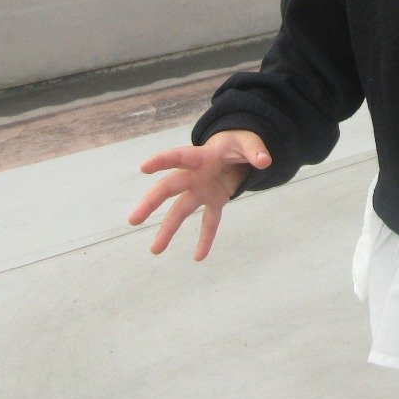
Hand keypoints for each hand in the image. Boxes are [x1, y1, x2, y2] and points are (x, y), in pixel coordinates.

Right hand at [127, 130, 270, 260]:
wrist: (238, 150)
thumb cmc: (237, 143)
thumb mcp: (249, 142)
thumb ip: (256, 150)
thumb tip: (265, 161)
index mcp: (202, 157)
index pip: (180, 157)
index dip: (163, 160)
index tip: (143, 167)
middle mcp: (196, 175)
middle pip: (169, 188)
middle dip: (151, 202)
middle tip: (133, 220)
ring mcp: (203, 190)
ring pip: (181, 210)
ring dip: (168, 229)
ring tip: (155, 250)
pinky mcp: (215, 200)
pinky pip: (209, 222)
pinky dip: (206, 238)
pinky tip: (199, 257)